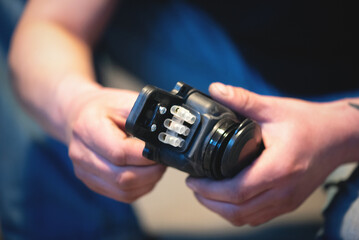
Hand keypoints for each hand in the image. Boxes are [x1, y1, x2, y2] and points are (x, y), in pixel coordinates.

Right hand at [65, 86, 165, 202]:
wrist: (80, 115)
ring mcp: (85, 172)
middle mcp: (81, 154)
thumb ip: (143, 115)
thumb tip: (164, 133)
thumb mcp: (123, 101)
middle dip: (151, 172)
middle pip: (122, 177)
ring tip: (157, 167)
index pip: (120, 153)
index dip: (146, 156)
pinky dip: (140, 188)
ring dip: (147, 182)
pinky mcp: (92, 182)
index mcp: (88, 129)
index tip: (161, 151)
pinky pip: (121, 195)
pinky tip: (147, 175)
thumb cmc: (103, 108)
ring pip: (123, 190)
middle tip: (163, 161)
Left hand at [186, 82, 357, 225]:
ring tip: (206, 193)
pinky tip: (228, 198)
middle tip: (195, 187)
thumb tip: (215, 89)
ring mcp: (287, 201)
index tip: (192, 180)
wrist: (337, 137)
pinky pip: (258, 217)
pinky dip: (238, 212)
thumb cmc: (309, 123)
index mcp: (278, 168)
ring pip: (247, 218)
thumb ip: (243, 100)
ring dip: (222, 210)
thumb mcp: (274, 108)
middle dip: (209, 202)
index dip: (209, 190)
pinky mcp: (289, 203)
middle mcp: (283, 191)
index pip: (236, 192)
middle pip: (238, 211)